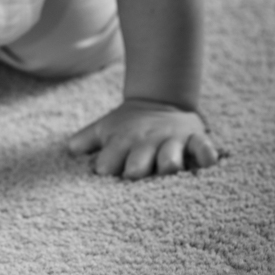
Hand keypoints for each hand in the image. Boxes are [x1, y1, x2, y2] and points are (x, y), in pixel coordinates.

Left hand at [67, 98, 218, 178]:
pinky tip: (207, 160)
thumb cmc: (128, 125)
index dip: (106, 167)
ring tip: (168, 167)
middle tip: (133, 173)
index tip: (102, 172)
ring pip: (171, 157)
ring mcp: (172, 141)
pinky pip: (203, 148)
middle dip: (136, 167)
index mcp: (122, 142)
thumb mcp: (105, 129)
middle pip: (140, 161)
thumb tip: (68, 150)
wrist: (159, 102)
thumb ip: (85, 140)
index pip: (109, 160)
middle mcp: (146, 144)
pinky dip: (206, 154)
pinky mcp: (195, 139)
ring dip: (169, 163)